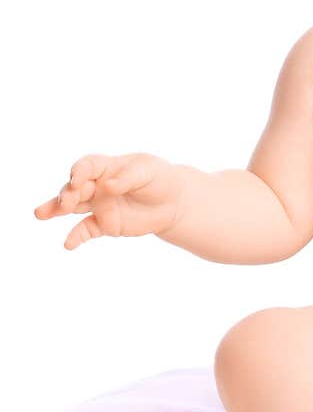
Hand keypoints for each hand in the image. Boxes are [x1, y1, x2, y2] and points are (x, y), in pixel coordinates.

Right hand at [33, 153, 183, 249]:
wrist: (173, 202)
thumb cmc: (159, 178)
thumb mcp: (148, 172)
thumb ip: (127, 178)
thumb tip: (108, 185)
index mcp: (106, 167)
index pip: (87, 166)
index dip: (80, 172)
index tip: (77, 180)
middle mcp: (97, 185)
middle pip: (75, 188)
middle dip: (67, 194)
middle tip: (65, 203)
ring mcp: (99, 205)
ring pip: (72, 207)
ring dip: (55, 210)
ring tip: (40, 214)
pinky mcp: (104, 224)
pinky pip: (85, 230)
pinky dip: (76, 236)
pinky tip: (68, 244)